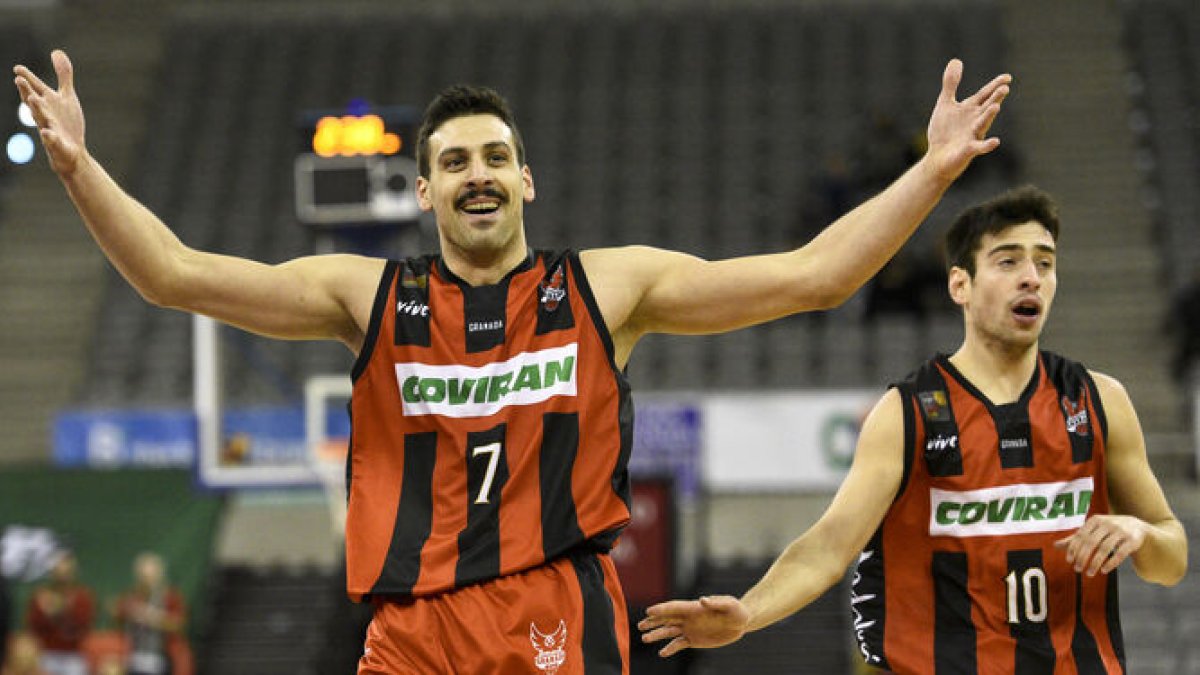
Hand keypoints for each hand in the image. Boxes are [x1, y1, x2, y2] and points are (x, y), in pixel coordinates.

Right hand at [13, 50, 86, 175]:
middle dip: (26, 91)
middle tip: (19, 80)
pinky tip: (47, 133)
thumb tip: (56, 51)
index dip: (28, 78)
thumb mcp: (66, 96)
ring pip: (41, 119)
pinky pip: (52, 141)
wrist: (72, 152)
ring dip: (36, 109)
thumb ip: (63, 75)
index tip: (18, 69)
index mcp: (47, 102)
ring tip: (33, 98)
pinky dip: (49, 137)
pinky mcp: (57, 144)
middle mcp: (45, 114)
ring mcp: (50, 129)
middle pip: (34, 101)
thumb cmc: (66, 123)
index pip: (35, 88)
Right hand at [637, 595, 750, 656]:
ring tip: (645, 639)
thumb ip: (716, 602)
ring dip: (657, 634)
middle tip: (639, 626)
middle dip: (653, 621)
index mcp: (694, 607)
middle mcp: (688, 618)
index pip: (674, 608)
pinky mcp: (694, 640)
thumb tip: (702, 600)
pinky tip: (662, 653)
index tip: (649, 611)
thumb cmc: (736, 610)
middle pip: (666, 619)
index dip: (662, 609)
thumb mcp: (729, 605)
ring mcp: (690, 629)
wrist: (741, 623)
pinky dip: (670, 648)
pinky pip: (679, 644)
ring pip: (669, 631)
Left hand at [923, 59, 1010, 182]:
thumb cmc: (944, 132)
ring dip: (989, 116)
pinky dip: (987, 145)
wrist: (937, 158)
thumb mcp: (945, 104)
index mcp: (971, 109)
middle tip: (1004, 88)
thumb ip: (951, 84)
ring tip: (996, 106)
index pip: (985, 95)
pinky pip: (978, 147)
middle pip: (987, 107)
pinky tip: (995, 141)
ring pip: (983, 124)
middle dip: (995, 98)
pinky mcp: (967, 151)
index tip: (1008, 77)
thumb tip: (956, 60)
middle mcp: (975, 121)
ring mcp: (973, 136)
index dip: (995, 86)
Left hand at [1054, 514, 1147, 576]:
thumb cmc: (1108, 529)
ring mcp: (1121, 531)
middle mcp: (1108, 524)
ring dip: (1095, 563)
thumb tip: (1055, 545)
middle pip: (1091, 542)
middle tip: (1077, 569)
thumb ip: (1076, 538)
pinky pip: (1120, 553)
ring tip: (1089, 573)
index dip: (1074, 548)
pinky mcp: (1132, 540)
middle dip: (1083, 557)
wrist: (1137, 526)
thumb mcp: (1093, 530)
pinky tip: (1104, 571)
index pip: (1081, 535)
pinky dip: (1111, 563)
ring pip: (1105, 549)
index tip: (1069, 561)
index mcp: (1095, 520)